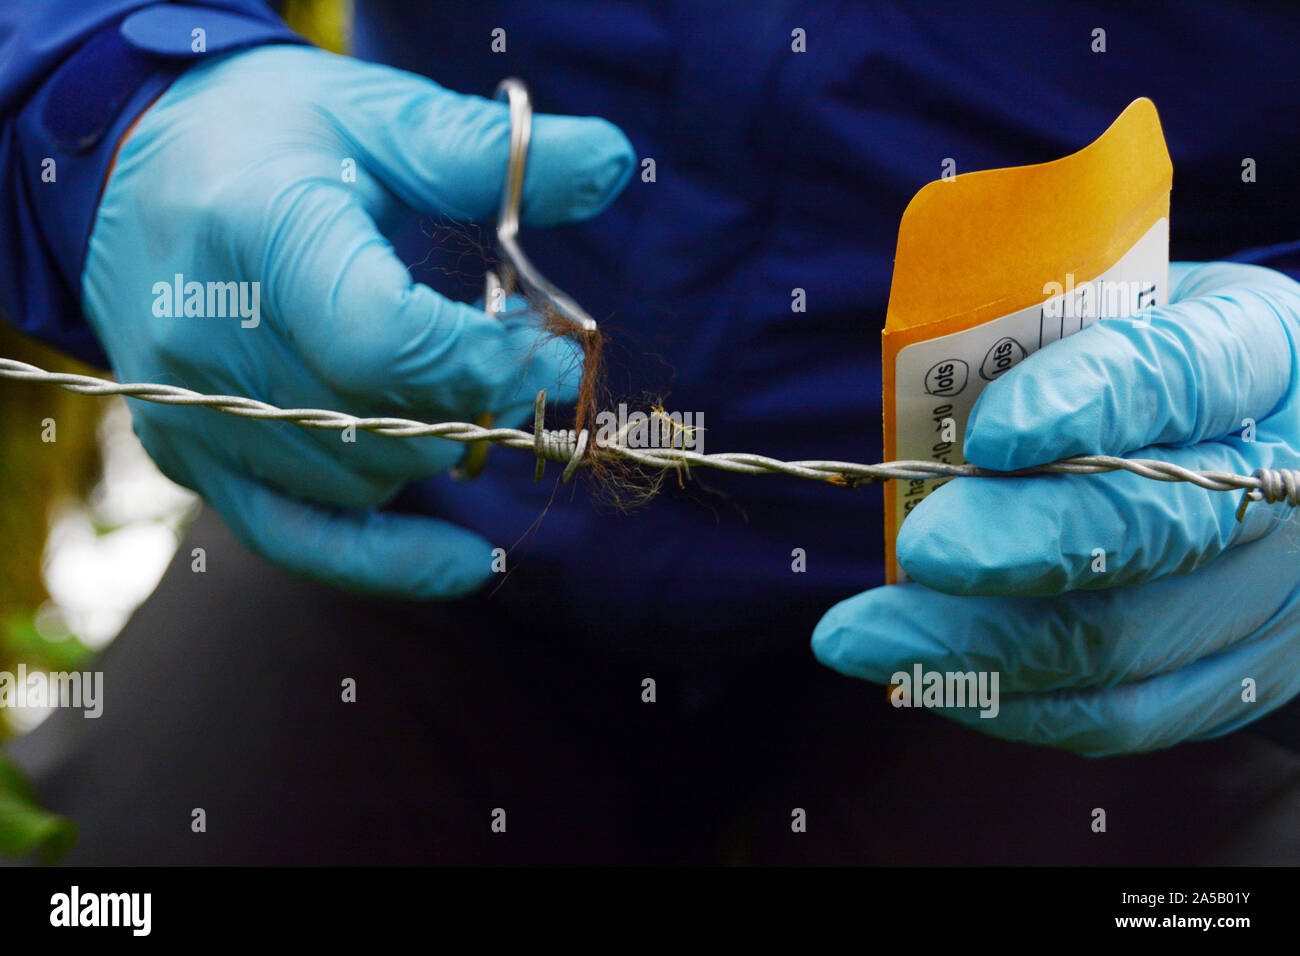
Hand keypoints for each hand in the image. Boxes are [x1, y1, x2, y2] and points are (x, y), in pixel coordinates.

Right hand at [82, 46, 632, 597]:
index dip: (486, 361)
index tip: (555, 351)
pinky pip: (297, 539)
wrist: (132, 165)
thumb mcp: (378, 116)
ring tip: (466, 392)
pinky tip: (466, 561)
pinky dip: (387, 561)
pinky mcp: (191, 454)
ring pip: (360, 481)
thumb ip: (491, 155)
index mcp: (259, 230)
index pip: (383, 341)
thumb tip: (614, 162)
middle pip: (382, 422)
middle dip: (480, 403)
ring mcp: (192, 409)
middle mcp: (209, 337)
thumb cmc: (270, 132)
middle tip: (526, 366)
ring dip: (441, 451)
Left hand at [814, 261, 1299, 754]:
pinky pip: (1119, 714)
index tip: (990, 436)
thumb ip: (1042, 339)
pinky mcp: (1235, 675)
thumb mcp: (1116, 300)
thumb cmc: (1140, 354)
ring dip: (977, 645)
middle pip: (1159, 529)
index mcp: (1268, 352)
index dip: (1091, 404)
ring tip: (865, 634)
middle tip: (920, 549)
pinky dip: (1009, 698)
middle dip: (1024, 545)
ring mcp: (1270, 595)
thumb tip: (926, 405)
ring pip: (1122, 640)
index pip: (1188, 373)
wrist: (1219, 431)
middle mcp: (1287, 480)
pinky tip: (923, 673)